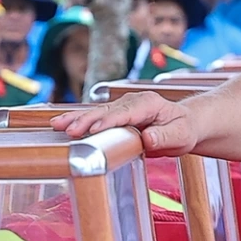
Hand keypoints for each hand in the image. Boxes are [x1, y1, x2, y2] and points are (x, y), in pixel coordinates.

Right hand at [51, 93, 197, 156]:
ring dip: (76, 119)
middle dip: (86, 120)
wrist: (184, 124)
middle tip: (69, 130)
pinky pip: (95, 118)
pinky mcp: (115, 115)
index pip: (125, 113)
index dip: (108, 121)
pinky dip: (78, 121)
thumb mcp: (181, 135)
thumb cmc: (184, 129)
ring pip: (96, 113)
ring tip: (56, 124)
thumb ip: (165, 137)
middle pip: (105, 111)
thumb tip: (148, 138)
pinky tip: (60, 125)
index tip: (93, 130)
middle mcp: (132, 102)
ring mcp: (122, 107)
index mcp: (148, 103)